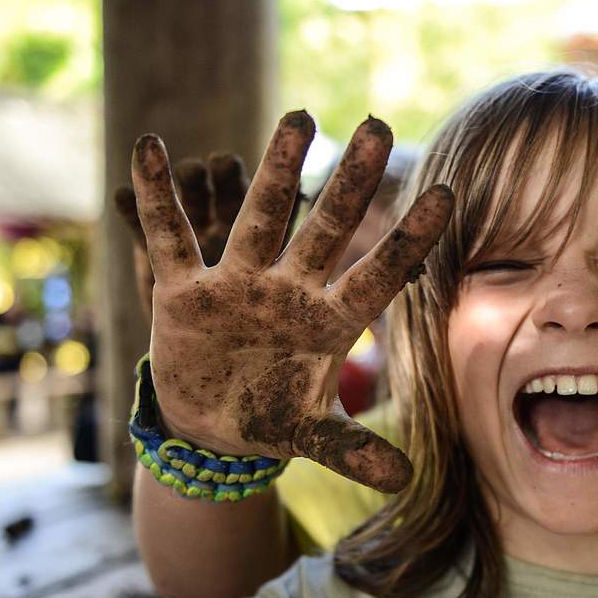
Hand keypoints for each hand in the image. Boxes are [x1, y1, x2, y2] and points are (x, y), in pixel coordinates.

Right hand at [132, 110, 452, 490]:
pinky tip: (149, 147)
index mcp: (330, 322)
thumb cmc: (273, 420)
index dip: (410, 239)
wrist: (212, 426)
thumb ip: (351, 450)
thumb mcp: (309, 434)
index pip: (380, 274)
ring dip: (276, 170)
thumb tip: (404, 480)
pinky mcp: (186, 291)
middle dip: (350, 182)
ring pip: (261, 218)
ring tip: (301, 117)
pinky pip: (171, 239)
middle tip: (379, 124)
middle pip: (326, 229)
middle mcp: (291, 291)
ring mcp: (240, 284)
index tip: (448, 193)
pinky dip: (159, 201)